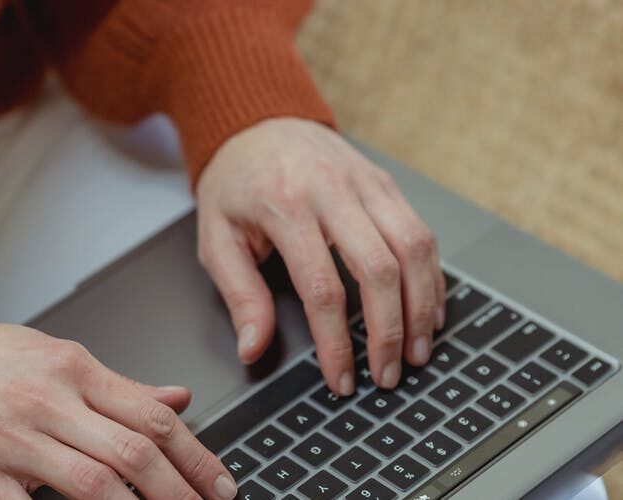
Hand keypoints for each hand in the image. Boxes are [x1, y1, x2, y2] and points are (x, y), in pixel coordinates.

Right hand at [0, 295, 236, 499]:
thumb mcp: (51, 353)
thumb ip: (117, 383)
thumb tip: (177, 396)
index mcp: (72, 366)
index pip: (153, 414)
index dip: (197, 454)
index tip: (219, 481)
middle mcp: (48, 400)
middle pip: (135, 451)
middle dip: (183, 490)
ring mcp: (12, 440)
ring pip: (96, 485)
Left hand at [196, 117, 445, 394]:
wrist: (258, 124)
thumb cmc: (236, 185)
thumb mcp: (216, 238)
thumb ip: (239, 294)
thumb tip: (253, 348)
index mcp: (285, 206)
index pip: (322, 288)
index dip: (336, 342)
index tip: (341, 379)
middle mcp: (332, 190)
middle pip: (380, 268)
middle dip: (389, 331)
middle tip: (388, 374)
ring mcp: (366, 183)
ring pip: (413, 247)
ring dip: (422, 306)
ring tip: (417, 351)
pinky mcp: (386, 182)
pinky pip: (421, 231)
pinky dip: (431, 276)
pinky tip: (427, 309)